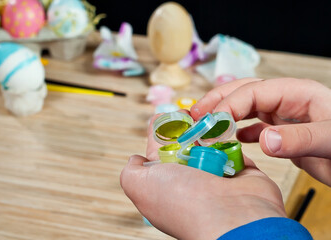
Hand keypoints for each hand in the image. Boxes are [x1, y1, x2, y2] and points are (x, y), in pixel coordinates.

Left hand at [120, 114, 285, 239]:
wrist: (231, 218)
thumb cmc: (184, 203)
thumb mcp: (140, 185)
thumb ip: (132, 171)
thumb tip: (135, 160)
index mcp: (165, 181)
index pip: (158, 149)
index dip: (159, 130)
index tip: (164, 115)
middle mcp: (189, 178)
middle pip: (185, 142)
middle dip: (185, 124)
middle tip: (189, 113)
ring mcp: (215, 174)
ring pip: (209, 142)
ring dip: (208, 128)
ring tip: (207, 116)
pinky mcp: (240, 170)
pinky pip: (233, 147)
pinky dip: (230, 137)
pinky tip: (225, 126)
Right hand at [191, 78, 330, 185]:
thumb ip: (300, 139)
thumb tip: (264, 139)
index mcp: (298, 94)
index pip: (253, 92)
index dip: (228, 105)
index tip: (209, 123)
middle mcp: (288, 101)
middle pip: (245, 92)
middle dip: (218, 101)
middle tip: (195, 115)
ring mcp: (285, 115)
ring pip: (246, 108)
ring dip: (224, 114)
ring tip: (205, 124)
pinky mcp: (284, 131)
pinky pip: (255, 124)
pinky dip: (240, 130)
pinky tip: (232, 138)